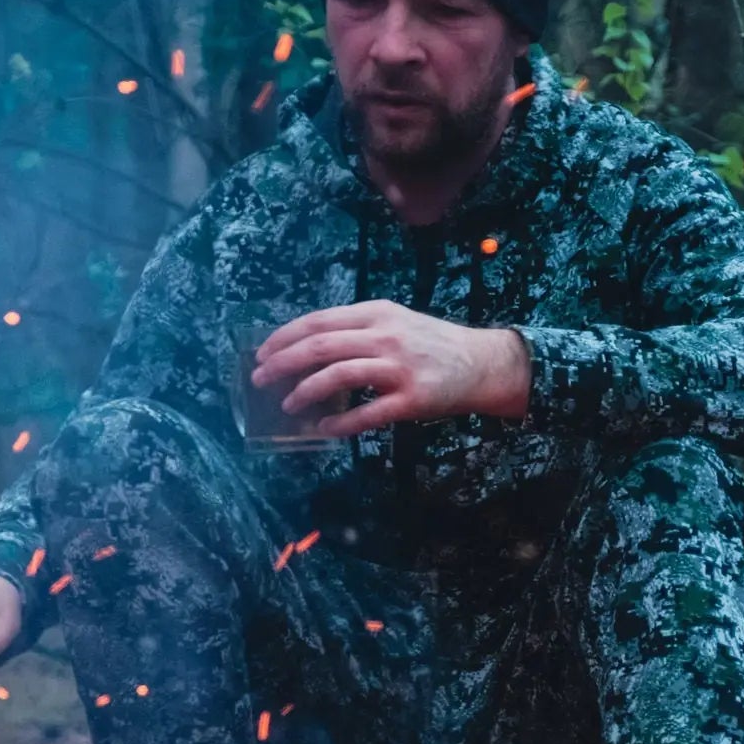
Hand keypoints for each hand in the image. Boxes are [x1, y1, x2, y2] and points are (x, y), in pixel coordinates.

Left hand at [249, 300, 532, 435]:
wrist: (483, 363)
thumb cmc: (432, 345)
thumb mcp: (395, 323)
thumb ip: (357, 330)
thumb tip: (306, 348)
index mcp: (377, 314)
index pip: (319, 321)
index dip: (284, 337)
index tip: (261, 353)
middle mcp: (386, 336)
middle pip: (321, 346)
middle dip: (283, 363)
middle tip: (260, 379)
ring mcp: (400, 368)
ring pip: (340, 375)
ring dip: (306, 392)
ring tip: (288, 405)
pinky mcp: (413, 400)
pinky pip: (368, 414)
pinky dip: (341, 423)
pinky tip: (325, 429)